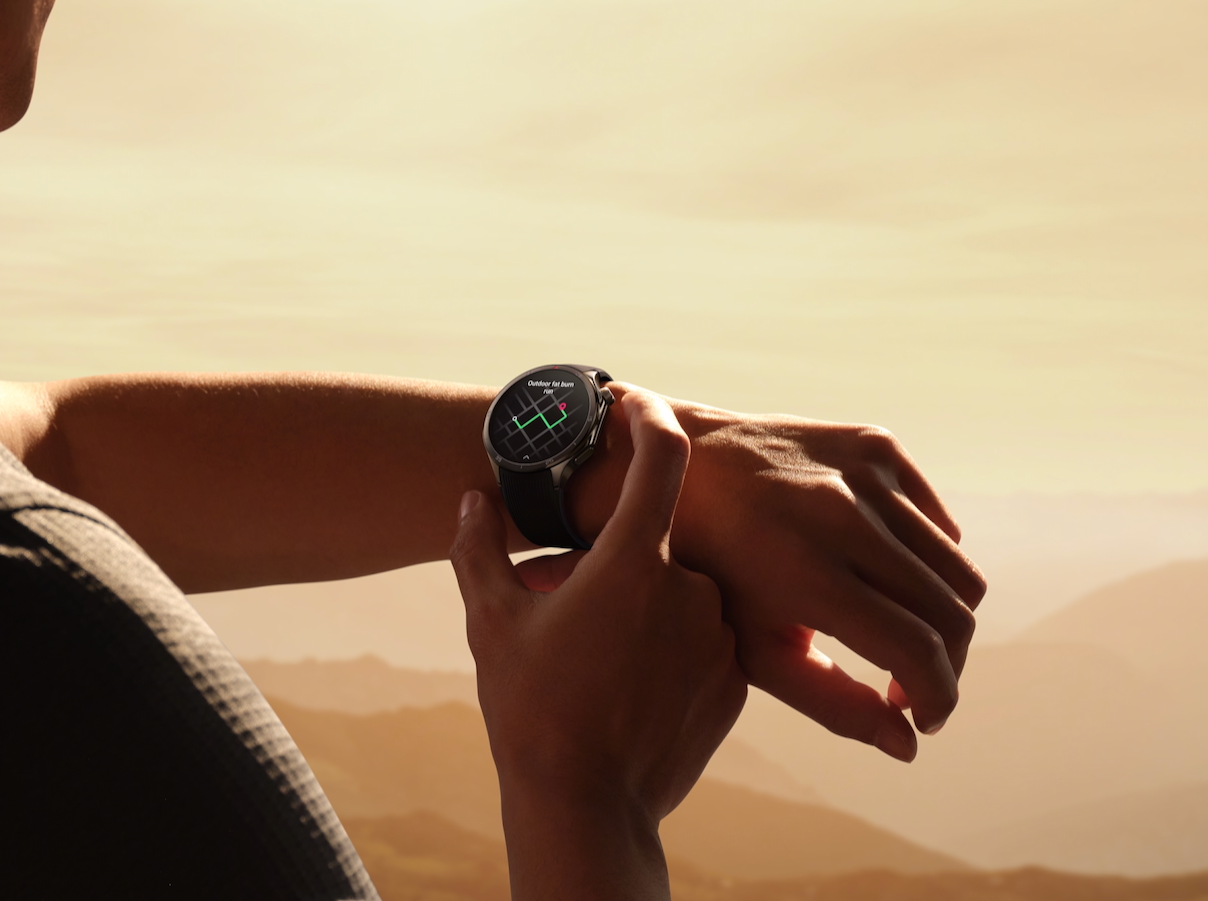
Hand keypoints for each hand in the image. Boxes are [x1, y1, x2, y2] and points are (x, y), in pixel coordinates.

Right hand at [451, 387, 745, 900]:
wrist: (584, 805)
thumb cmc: (531, 708)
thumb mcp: (491, 620)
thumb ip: (479, 549)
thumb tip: (471, 501)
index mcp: (632, 562)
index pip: (662, 458)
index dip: (650, 418)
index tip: (634, 403)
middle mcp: (690, 590)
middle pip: (657, 543)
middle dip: (616, 561)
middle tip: (571, 601)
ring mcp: (720, 639)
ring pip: (684, 595)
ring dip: (647, 607)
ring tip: (598, 656)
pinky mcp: (736, 684)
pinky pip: (705, 642)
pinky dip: (672, 648)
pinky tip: (629, 684)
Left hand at [559, 398, 984, 760]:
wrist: (669, 466)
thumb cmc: (704, 570)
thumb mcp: (751, 647)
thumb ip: (833, 702)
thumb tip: (907, 744)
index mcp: (807, 573)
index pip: (919, 650)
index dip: (937, 697)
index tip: (922, 719)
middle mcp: (842, 516)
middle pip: (952, 611)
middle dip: (946, 665)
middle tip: (910, 684)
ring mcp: (862, 473)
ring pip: (957, 567)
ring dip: (943, 615)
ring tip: (902, 635)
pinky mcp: (873, 444)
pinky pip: (938, 521)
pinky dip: (930, 559)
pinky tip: (888, 578)